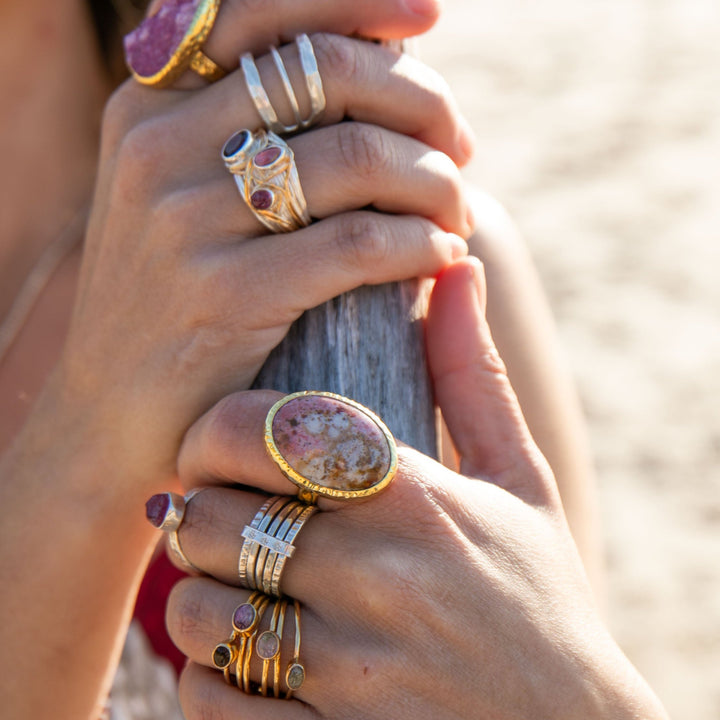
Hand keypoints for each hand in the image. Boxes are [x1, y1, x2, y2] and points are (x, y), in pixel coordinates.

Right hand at [54, 27, 473, 495]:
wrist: (113, 415)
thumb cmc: (171, 303)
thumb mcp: (181, 200)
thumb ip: (244, 135)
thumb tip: (366, 82)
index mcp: (150, 107)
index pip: (265, 13)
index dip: (359, 1)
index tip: (428, 16)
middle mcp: (158, 147)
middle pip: (327, 70)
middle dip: (420, 99)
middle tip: (460, 147)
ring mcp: (182, 221)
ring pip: (356, 157)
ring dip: (434, 180)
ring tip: (456, 212)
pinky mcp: (221, 297)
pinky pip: (356, 243)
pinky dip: (420, 243)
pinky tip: (442, 256)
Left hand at [162, 258, 667, 719]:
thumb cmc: (538, 598)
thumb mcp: (519, 483)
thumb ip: (474, 376)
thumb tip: (456, 268)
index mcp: (415, 496)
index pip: (262, 433)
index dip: (214, 433)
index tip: (217, 448)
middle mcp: (377, 577)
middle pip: (213, 518)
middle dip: (203, 517)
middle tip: (225, 522)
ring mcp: (348, 670)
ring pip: (198, 611)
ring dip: (202, 600)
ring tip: (243, 594)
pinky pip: (209, 699)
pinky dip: (213, 680)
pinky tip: (260, 666)